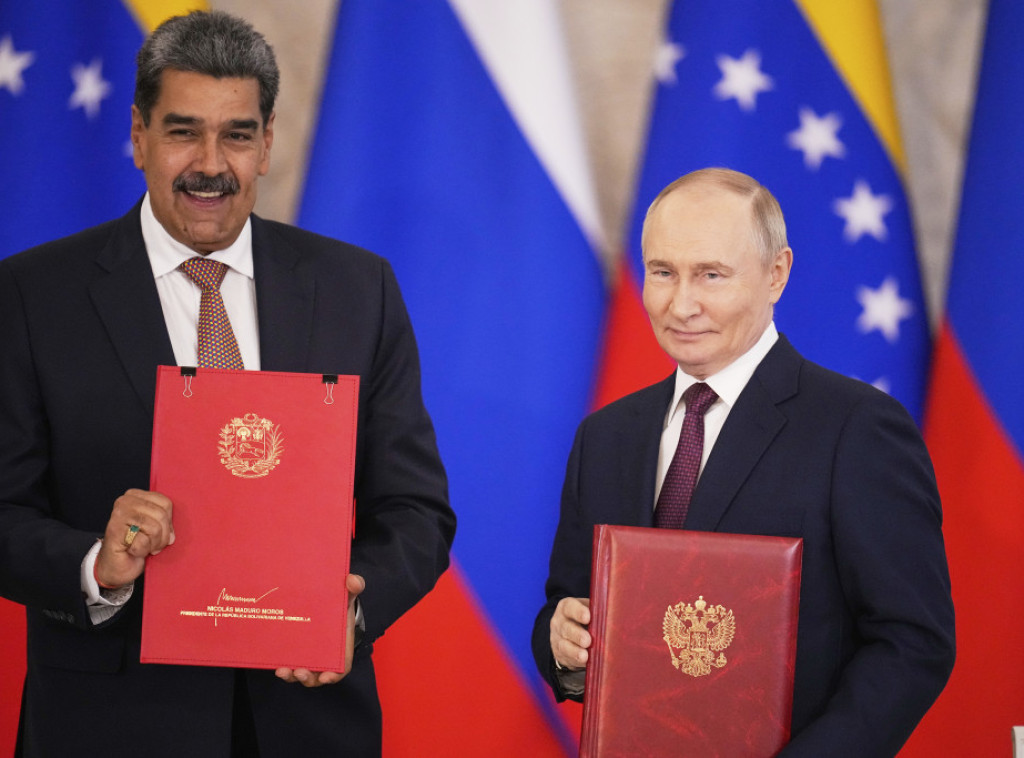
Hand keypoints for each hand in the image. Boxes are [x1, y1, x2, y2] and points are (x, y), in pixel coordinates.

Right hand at [95, 489, 174, 587]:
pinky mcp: (114, 532)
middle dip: (163, 536)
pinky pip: (142, 542)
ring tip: (144, 548)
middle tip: (153, 545)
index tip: (160, 533)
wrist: (116, 567)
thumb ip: (164, 520)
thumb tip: (173, 532)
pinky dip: (142, 551)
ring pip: (154, 529)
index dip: (168, 523)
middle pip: (161, 515)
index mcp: (135, 496)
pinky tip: (132, 551)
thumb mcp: (154, 527)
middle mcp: (124, 502)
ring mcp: (118, 516)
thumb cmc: (136, 546)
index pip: (166, 503)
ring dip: (153, 545)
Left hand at [275, 573, 364, 687]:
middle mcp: (324, 656)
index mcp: (341, 648)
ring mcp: (308, 656)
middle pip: (317, 676)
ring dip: (291, 676)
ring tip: (282, 671)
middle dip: (308, 678)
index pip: (341, 667)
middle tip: (299, 672)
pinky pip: (289, 664)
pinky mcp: (294, 652)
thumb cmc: (339, 603)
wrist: (323, 601)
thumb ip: (354, 586)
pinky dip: (282, 667)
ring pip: (300, 673)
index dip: (334, 675)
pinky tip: (274, 664)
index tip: (326, 677)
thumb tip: (353, 581)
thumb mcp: (348, 593)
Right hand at [550, 596, 590, 669]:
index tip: (588, 617)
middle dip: (577, 635)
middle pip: (566, 628)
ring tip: (585, 656)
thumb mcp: (588, 609)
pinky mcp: (560, 655)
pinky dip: (576, 662)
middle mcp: (559, 623)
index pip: (570, 607)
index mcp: (566, 607)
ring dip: (575, 652)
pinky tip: (585, 663)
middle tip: (587, 640)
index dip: (578, 612)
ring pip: (564, 646)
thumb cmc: (584, 619)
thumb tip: (616, 613)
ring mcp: (557, 640)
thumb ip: (597, 611)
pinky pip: (567, 659)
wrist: (567, 633)